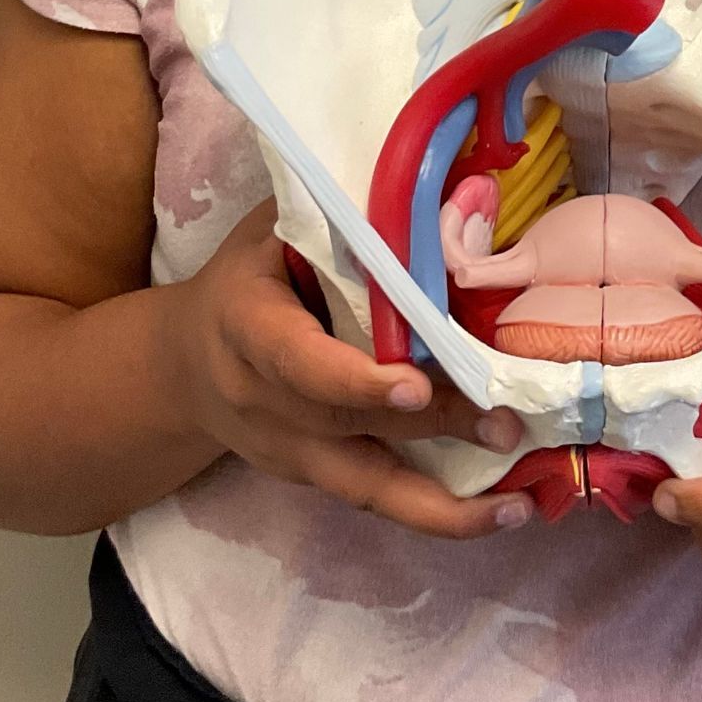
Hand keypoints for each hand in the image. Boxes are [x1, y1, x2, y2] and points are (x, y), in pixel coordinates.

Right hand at [160, 199, 531, 539]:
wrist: (184, 366)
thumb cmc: (247, 278)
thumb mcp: (270, 231)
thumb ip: (336, 219)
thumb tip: (432, 189)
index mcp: (247, 327)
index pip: (297, 361)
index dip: (353, 379)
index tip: (413, 386)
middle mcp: (264, 401)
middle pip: (348, 425)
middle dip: (432, 427)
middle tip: (505, 424)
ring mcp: (288, 451)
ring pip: (366, 489)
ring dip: (444, 507)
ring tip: (517, 507)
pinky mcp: (314, 478)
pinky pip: (376, 498)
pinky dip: (438, 512)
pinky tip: (500, 511)